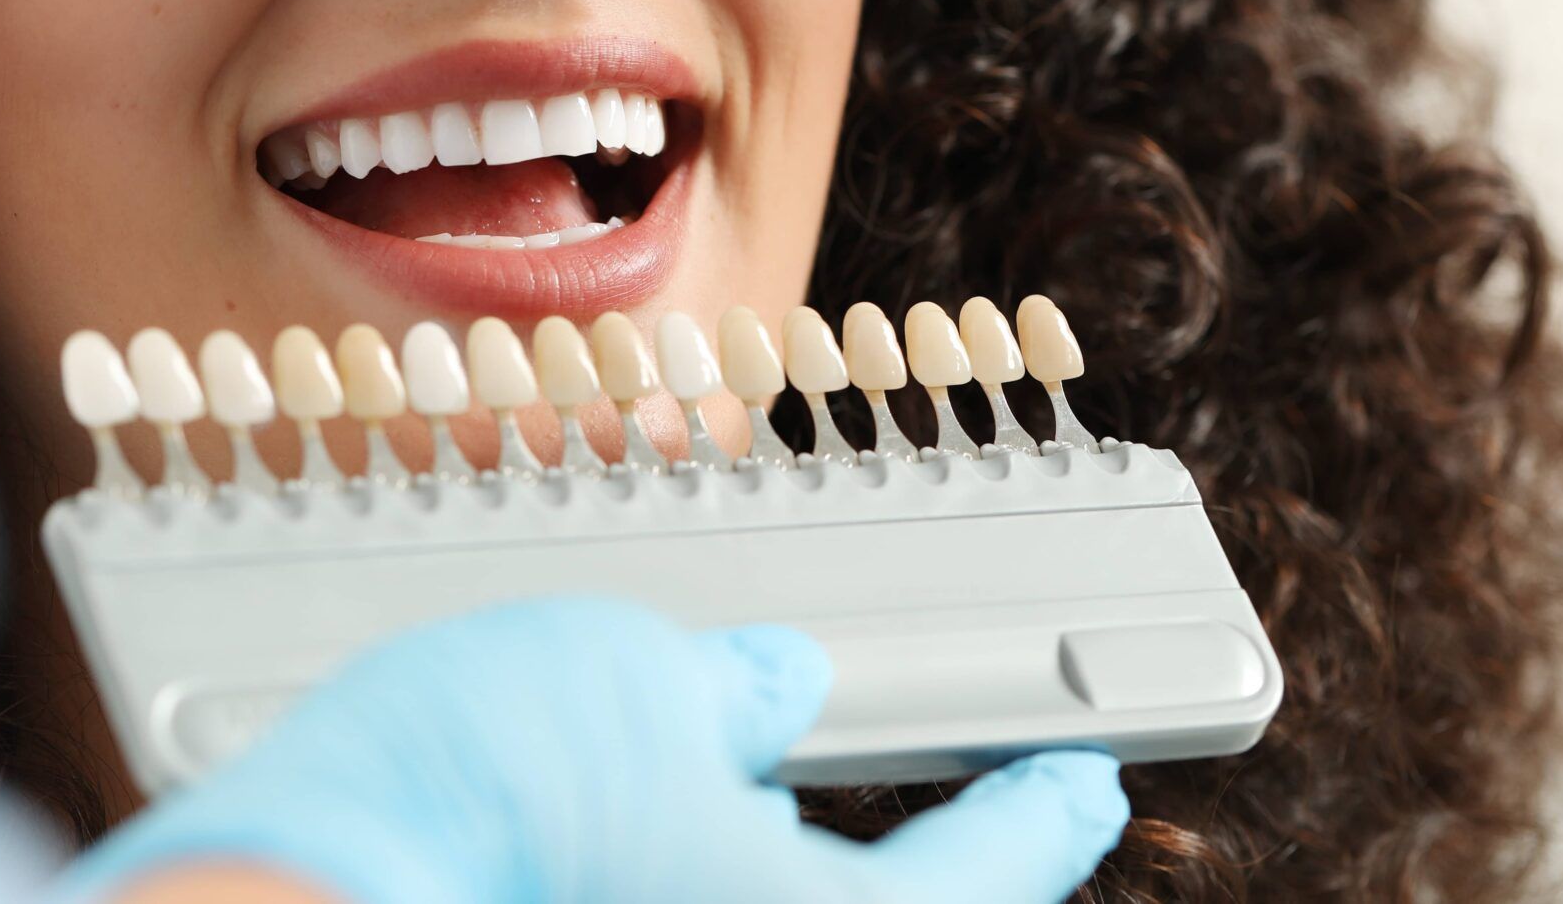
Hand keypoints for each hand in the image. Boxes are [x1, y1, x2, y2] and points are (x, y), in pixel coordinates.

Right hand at [53, 595, 1129, 903]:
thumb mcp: (637, 679)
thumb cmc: (477, 801)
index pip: (992, 876)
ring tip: (737, 798)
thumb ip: (734, 694)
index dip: (1048, 817)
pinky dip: (673, 884)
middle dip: (918, 872)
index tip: (1084, 785)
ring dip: (766, 873)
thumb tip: (773, 700)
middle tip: (935, 808)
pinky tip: (616, 847)